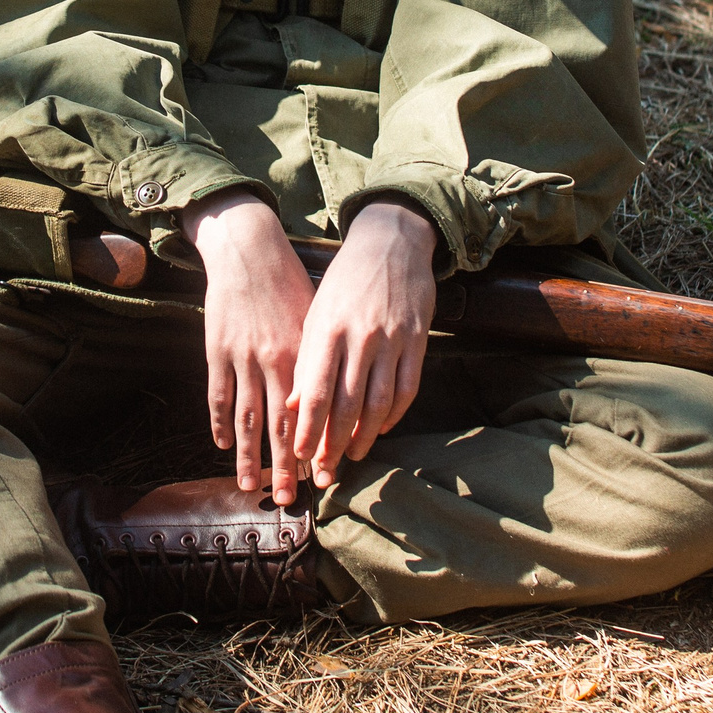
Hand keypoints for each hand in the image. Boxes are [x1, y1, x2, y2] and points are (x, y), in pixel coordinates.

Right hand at [185, 190, 314, 502]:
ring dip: (247, 455)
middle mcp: (274, 361)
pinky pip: (218, 394)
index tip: (318, 477)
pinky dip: (218, 422)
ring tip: (249, 484)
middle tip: (287, 499)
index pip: (311, 414)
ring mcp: (243, 357)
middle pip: (278, 425)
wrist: (250, 250)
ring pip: (245, 417)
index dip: (313, 448)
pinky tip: (220, 444)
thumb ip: (320, 359)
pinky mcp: (217, 350)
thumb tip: (336, 398)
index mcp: (304, 354)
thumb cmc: (288, 282)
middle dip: (283, 466)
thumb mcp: (314, 317)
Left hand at [289, 198, 436, 488]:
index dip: (308, 429)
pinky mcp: (418, 339)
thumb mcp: (316, 313)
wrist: (390, 241)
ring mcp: (393, 338)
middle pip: (347, 405)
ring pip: (379, 402)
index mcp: (328, 329)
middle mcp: (360, 336)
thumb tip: (294, 407)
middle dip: (334, 444)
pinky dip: (395, 414)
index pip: (316, 392)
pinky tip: (381, 428)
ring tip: (353, 456)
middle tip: (325, 472)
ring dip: (365, 436)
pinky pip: (408, 387)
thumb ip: (307, 359)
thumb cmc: (344, 281)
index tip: (299, 456)